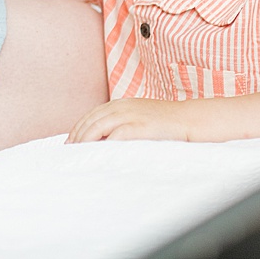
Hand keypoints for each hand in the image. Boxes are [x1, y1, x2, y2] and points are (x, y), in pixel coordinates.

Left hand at [66, 98, 193, 142]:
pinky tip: (98, 154)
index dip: (79, 129)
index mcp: (120, 104)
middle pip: (91, 121)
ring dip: (85, 141)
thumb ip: (122, 124)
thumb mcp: (139, 117)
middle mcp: (122, 107)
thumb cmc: (165, 123)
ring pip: (98, 126)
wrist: (189, 120)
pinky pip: (116, 136)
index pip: (91, 115)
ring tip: (79, 154)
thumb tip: (104, 140)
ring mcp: (130, 115)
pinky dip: (104, 144)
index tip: (71, 143)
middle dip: (78, 136)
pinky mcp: (140, 127)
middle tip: (70, 151)